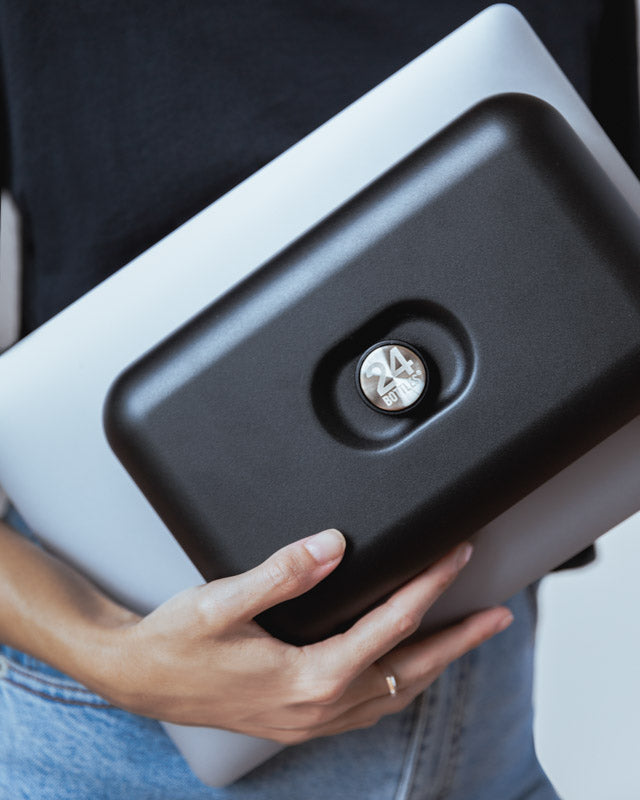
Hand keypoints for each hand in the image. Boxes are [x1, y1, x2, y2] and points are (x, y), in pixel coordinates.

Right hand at [90, 530, 512, 742]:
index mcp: (309, 675)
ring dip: (436, 664)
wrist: (138, 679)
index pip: (391, 623)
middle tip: (497, 614)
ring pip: (396, 695)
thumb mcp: (224, 601)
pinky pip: (370, 707)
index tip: (458, 557)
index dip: (431, 586)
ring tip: (466, 639)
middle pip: (411, 669)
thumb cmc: (177, 642)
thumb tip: (333, 544)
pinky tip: (405, 671)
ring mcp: (310, 720)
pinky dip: (402, 685)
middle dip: (459, 639)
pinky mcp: (299, 720)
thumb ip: (283, 572)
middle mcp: (318, 706)